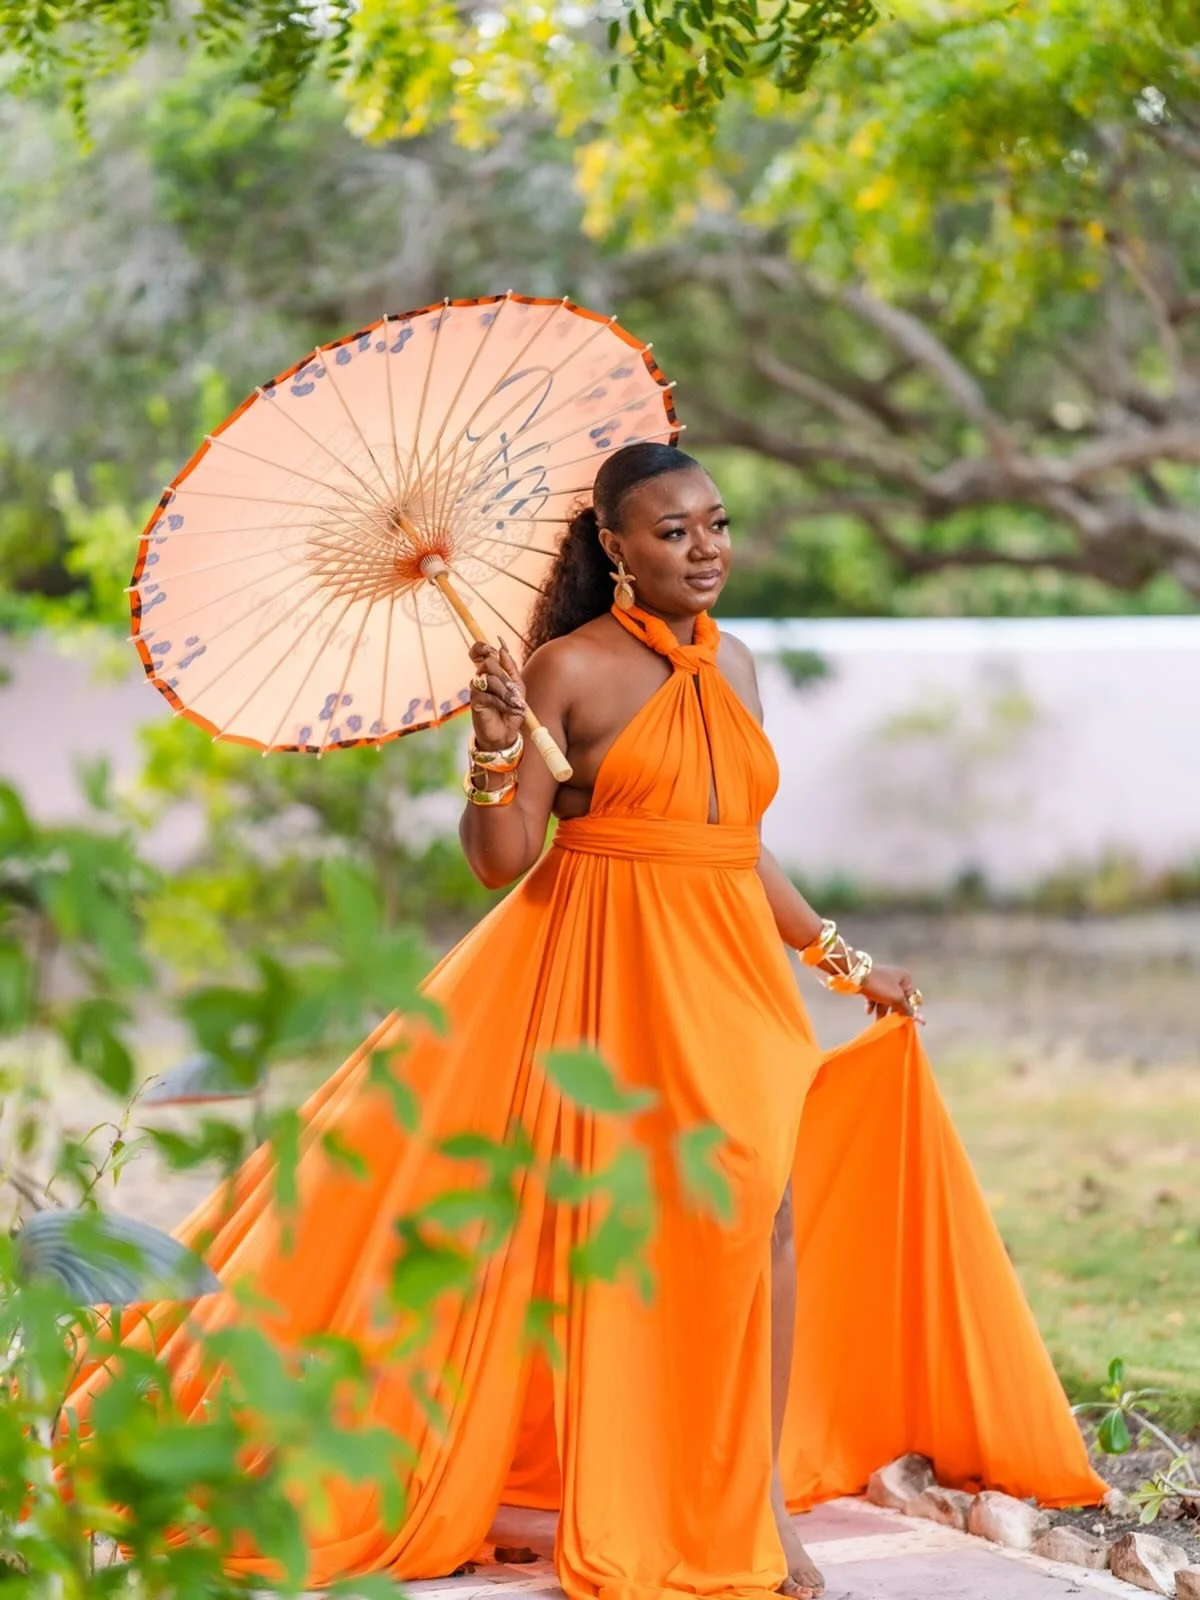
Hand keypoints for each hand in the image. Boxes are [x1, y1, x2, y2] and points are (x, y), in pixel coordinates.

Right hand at [468, 637, 525, 751]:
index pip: (479, 651)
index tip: (492, 650)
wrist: (506, 733)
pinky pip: (488, 696)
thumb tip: (502, 649)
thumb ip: (511, 668)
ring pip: (490, 679)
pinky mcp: (475, 702)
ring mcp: (476, 689)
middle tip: (515, 690)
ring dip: (506, 692)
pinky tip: (509, 709)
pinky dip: (502, 703)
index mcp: (490, 671)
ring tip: (516, 704)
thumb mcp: (518, 687)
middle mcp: (480, 677)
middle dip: (505, 677)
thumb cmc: (511, 709)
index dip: (482, 647)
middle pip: (489, 663)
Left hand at [861, 964, 923, 1024]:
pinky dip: (873, 1005)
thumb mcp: (896, 998)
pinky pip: (875, 997)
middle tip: (890, 1024)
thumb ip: (907, 1009)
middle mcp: (895, 977)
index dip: (909, 1010)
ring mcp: (882, 980)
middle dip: (893, 1012)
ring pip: (885, 999)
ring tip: (877, 1022)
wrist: (856, 976)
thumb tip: (919, 1018)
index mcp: (905, 977)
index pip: (911, 997)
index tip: (906, 1022)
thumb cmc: (881, 986)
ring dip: (882, 1011)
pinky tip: (868, 1012)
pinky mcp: (871, 984)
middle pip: (897, 999)